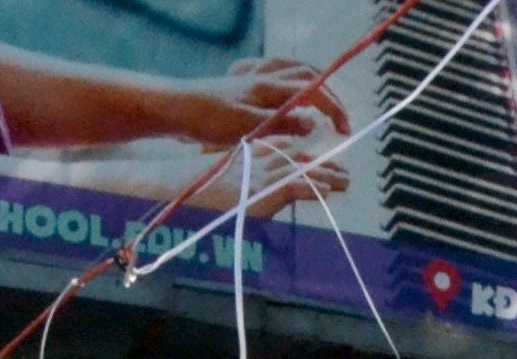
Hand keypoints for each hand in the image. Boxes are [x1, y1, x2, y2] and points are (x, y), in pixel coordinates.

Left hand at [167, 59, 350, 161]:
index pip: (314, 92)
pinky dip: (284, 78)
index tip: (345, 132)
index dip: (335, 110)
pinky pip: (267, 71)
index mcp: (268, 88)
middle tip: (339, 120)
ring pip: (289, 67)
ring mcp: (249, 78)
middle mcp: (262, 77)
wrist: (171, 108)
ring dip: (310, 80)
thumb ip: (282, 124)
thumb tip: (314, 123)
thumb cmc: (205, 120)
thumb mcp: (247, 128)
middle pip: (307, 74)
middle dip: (329, 94)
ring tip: (322, 99)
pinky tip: (283, 89)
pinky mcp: (237, 83)